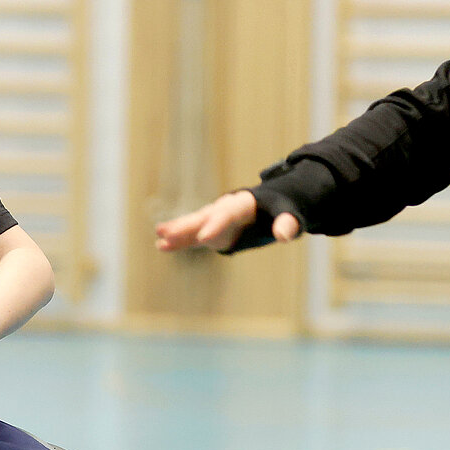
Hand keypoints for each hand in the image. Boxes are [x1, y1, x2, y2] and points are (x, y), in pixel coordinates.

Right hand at [154, 189, 301, 253]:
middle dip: (186, 226)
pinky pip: (192, 236)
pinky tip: (161, 246)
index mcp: (242, 203)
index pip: (227, 214)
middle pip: (203, 217)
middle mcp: (223, 209)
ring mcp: (214, 220)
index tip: (203, 238)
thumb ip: (287, 223)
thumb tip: (284, 234)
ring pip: (193, 225)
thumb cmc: (281, 208)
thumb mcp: (290, 213)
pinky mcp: (210, 231)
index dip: (216, 225)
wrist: (271, 204)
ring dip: (177, 232)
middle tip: (167, 233)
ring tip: (159, 238)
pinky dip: (178, 241)